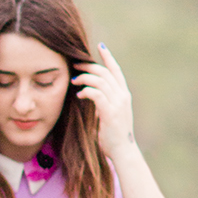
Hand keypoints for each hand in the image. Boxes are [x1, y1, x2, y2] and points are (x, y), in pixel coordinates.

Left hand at [72, 42, 134, 157]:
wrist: (123, 152)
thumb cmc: (113, 136)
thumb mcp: (109, 114)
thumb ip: (103, 102)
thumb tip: (89, 93)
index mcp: (124, 95)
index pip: (116, 70)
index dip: (108, 57)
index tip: (101, 46)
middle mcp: (123, 96)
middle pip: (105, 72)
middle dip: (89, 65)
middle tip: (75, 65)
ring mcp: (118, 104)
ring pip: (99, 81)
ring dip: (84, 78)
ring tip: (74, 81)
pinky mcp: (110, 112)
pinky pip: (96, 94)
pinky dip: (86, 91)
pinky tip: (79, 95)